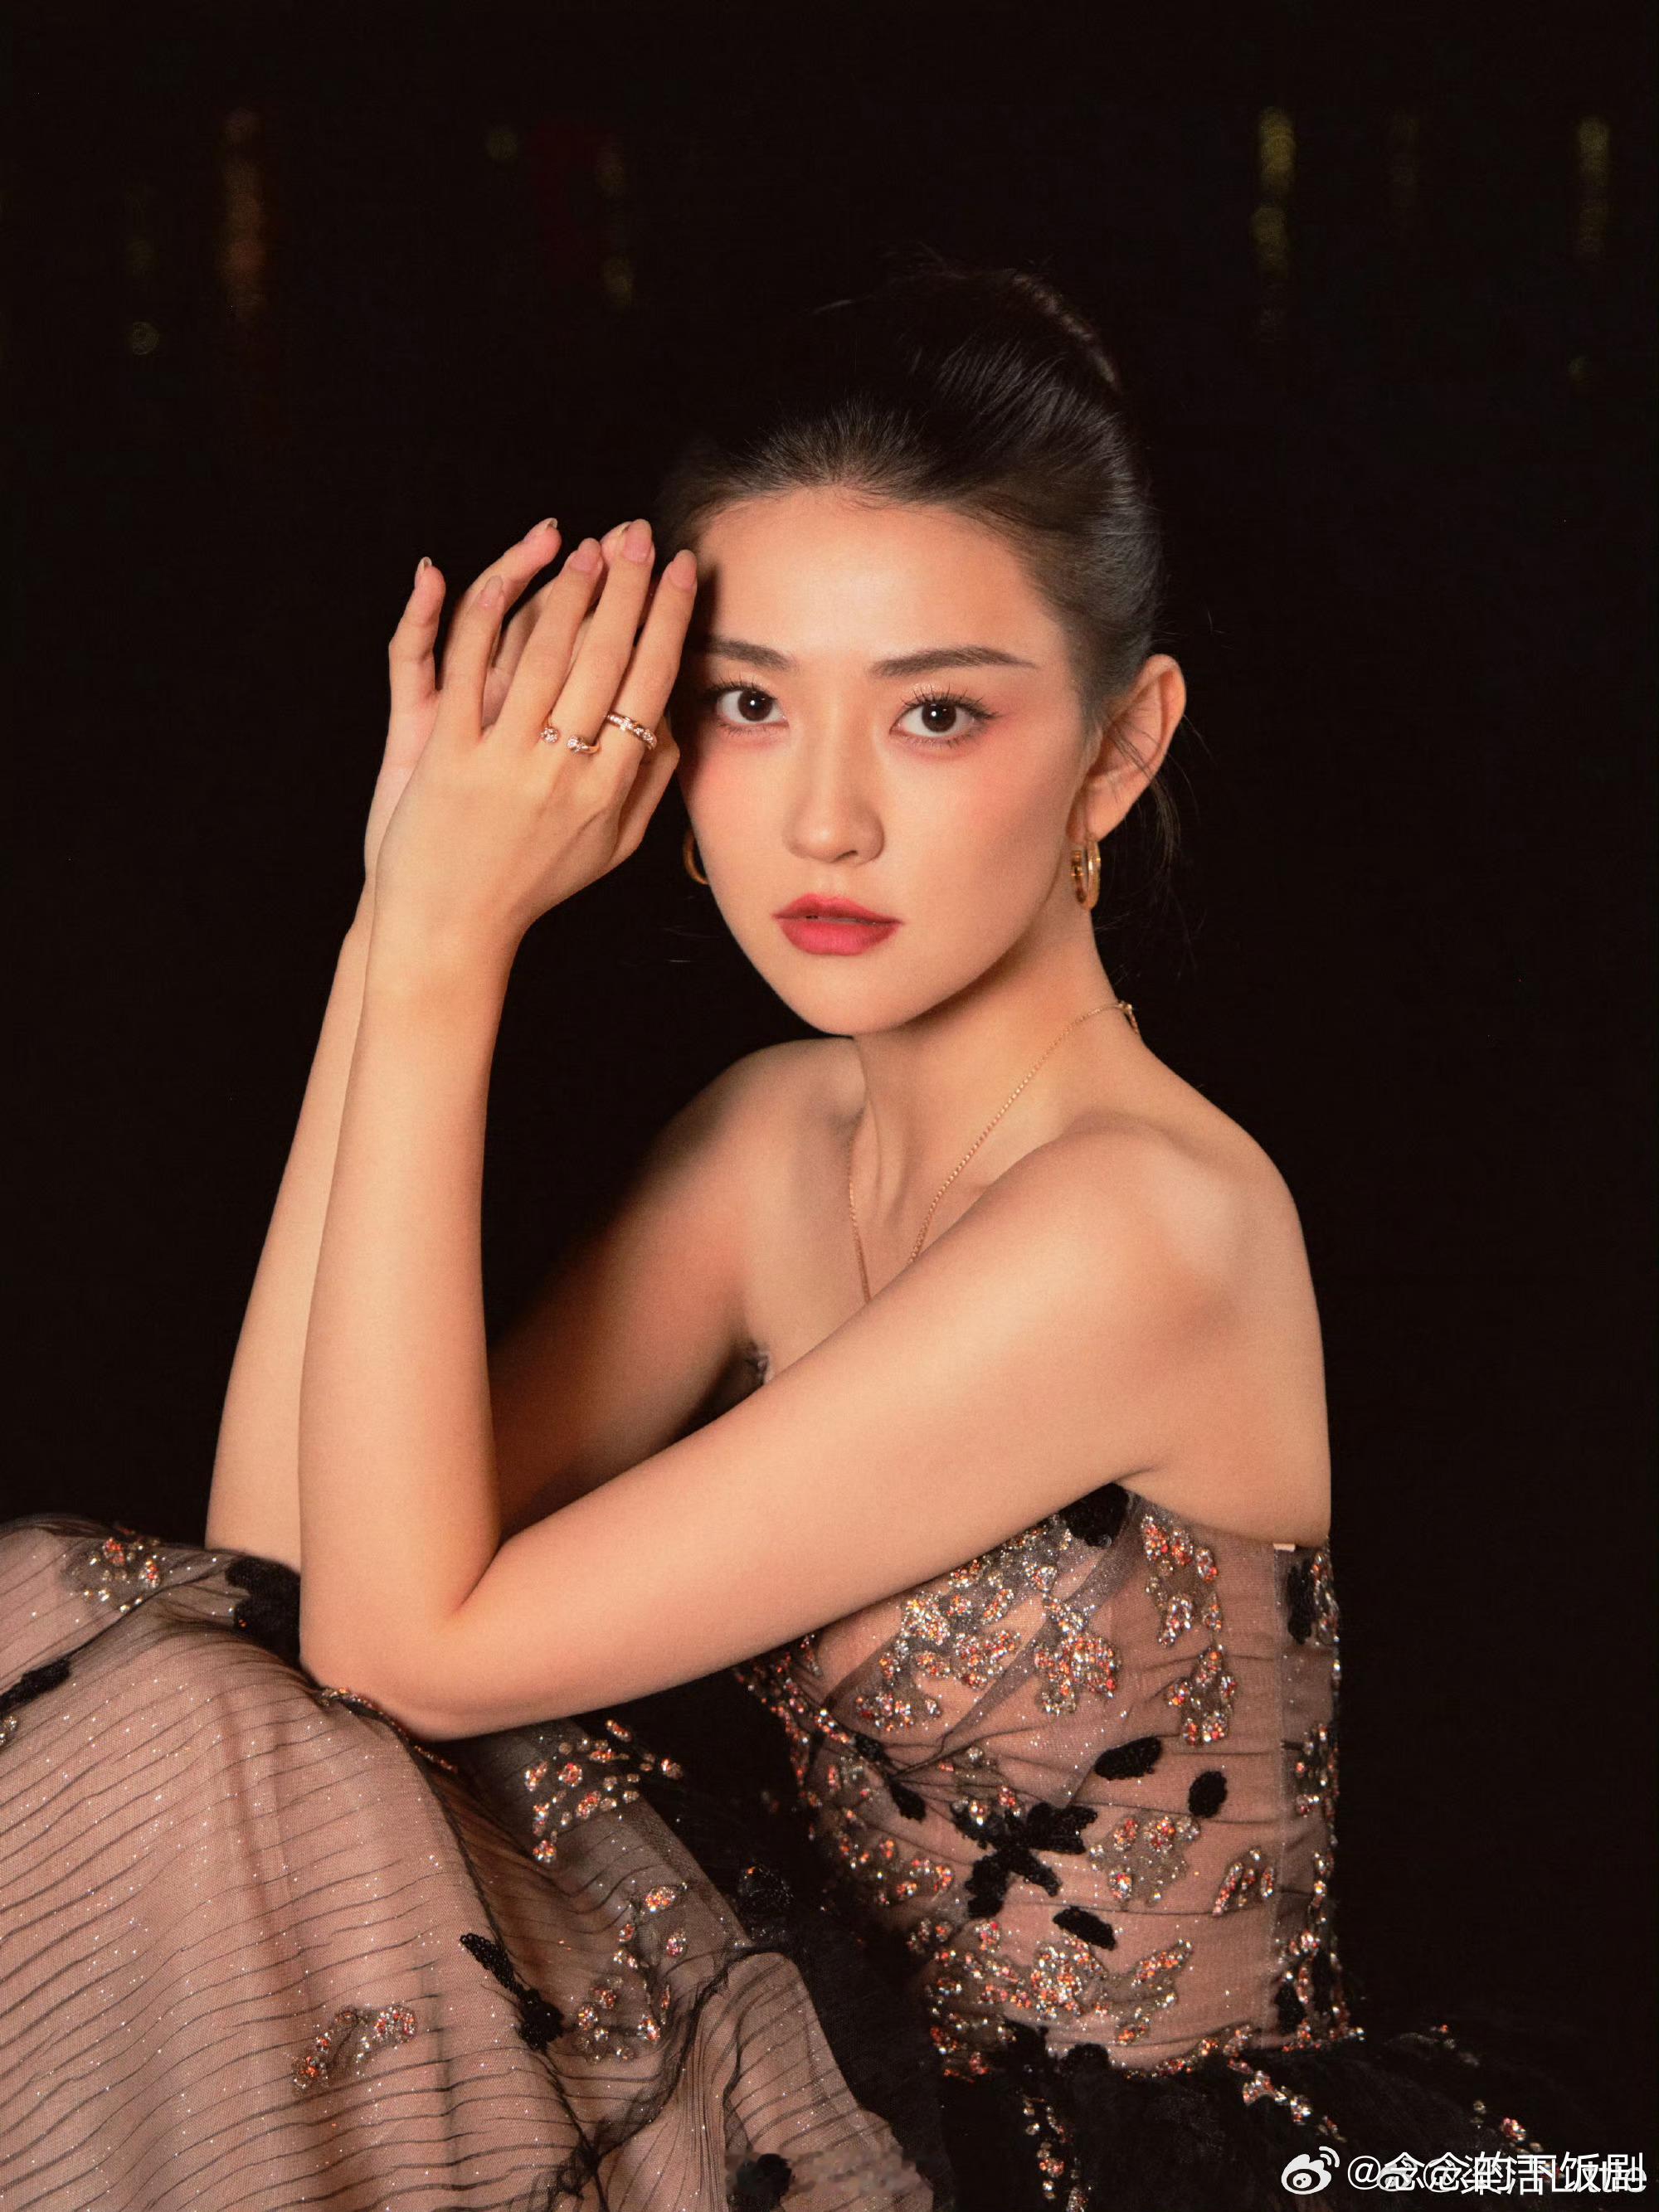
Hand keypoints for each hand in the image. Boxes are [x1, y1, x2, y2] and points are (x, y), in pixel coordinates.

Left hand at [368, 516, 694, 973]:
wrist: (454, 927)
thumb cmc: (534, 884)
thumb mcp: (611, 846)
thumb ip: (648, 784)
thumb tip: (674, 720)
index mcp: (611, 789)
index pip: (651, 684)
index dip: (669, 620)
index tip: (683, 571)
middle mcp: (566, 772)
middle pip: (606, 658)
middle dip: (628, 586)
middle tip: (640, 534)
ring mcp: (506, 763)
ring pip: (545, 654)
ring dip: (570, 589)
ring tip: (589, 546)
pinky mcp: (449, 757)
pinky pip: (469, 667)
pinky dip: (487, 615)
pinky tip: (506, 575)